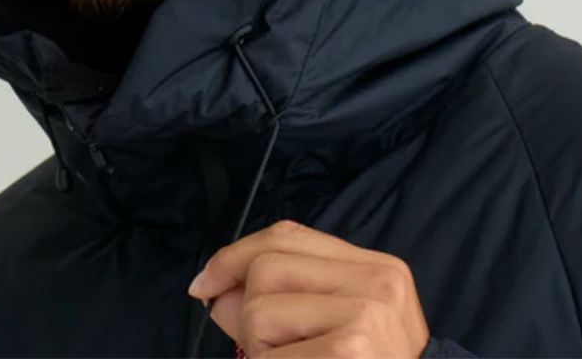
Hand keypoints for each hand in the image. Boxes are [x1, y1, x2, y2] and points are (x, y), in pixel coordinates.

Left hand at [187, 219, 430, 358]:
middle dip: (248, 314)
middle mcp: (377, 282)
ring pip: (260, 311)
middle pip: (267, 268)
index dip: (235, 254)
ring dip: (259, 352)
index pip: (288, 235)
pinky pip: (269, 356)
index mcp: (377, 268)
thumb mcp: (337, 327)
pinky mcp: (351, 349)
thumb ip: (282, 299)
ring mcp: (367, 315)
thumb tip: (215, 290)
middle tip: (272, 351)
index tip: (204, 283)